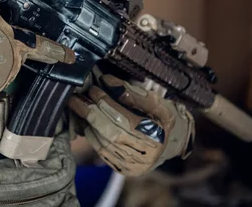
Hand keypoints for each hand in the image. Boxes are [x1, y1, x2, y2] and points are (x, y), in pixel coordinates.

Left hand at [68, 74, 194, 175]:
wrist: (175, 144)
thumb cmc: (166, 119)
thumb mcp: (157, 102)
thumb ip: (132, 93)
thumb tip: (107, 81)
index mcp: (157, 136)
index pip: (123, 118)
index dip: (105, 103)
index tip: (93, 88)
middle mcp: (145, 155)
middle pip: (110, 132)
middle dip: (91, 113)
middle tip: (77, 98)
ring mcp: (134, 165)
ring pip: (103, 143)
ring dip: (88, 124)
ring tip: (79, 107)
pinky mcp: (125, 169)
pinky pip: (102, 152)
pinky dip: (92, 136)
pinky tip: (88, 123)